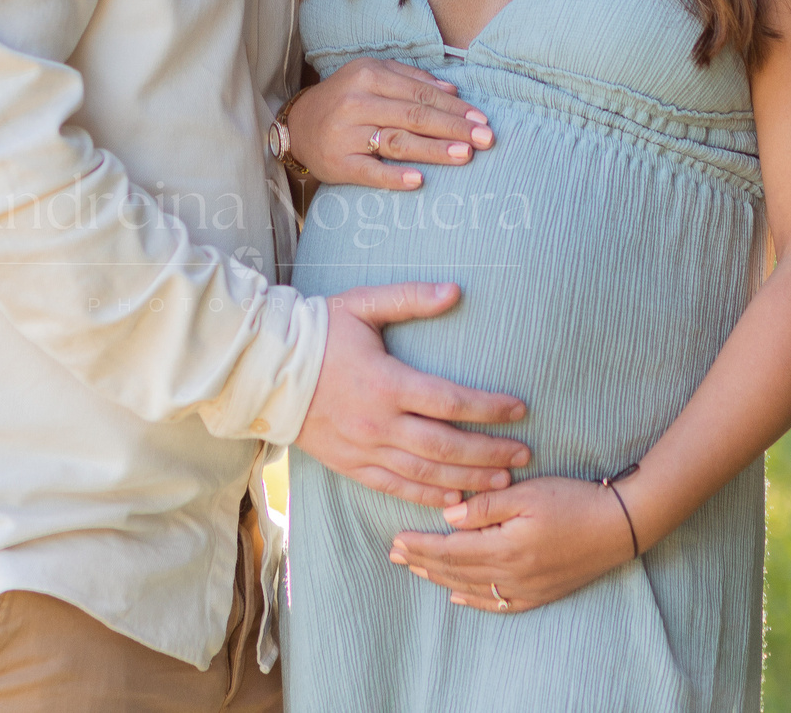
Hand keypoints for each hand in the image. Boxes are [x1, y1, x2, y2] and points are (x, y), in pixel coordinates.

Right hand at [287, 58, 493, 189]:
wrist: (298, 126)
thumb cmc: (344, 99)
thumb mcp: (372, 76)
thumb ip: (411, 78)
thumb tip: (453, 89)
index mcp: (369, 76)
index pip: (420, 93)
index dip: (454, 107)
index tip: (482, 119)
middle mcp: (357, 102)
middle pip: (414, 116)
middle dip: (454, 127)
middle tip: (485, 139)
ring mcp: (346, 134)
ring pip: (397, 141)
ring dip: (433, 149)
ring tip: (464, 155)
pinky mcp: (338, 162)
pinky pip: (369, 171)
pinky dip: (393, 176)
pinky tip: (418, 180)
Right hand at [293, 283, 529, 506]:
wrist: (265, 369)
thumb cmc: (319, 331)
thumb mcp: (363, 305)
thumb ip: (409, 298)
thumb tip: (455, 290)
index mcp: (387, 382)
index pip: (451, 402)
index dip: (490, 408)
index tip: (520, 409)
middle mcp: (379, 423)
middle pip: (447, 447)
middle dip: (491, 453)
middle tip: (525, 455)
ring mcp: (364, 449)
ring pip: (427, 474)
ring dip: (469, 479)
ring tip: (504, 480)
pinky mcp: (351, 466)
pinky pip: (396, 488)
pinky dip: (429, 497)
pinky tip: (456, 499)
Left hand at [388, 476, 639, 613]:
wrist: (621, 525)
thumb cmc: (574, 500)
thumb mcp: (527, 493)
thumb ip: (485, 506)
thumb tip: (448, 517)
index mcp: (505, 547)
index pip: (451, 550)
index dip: (421, 546)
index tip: (396, 540)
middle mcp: (512, 574)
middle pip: (456, 571)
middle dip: (423, 562)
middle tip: (394, 555)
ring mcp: (527, 588)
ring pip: (473, 588)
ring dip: (441, 579)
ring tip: (417, 570)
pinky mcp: (541, 592)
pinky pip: (499, 603)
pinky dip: (475, 600)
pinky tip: (458, 596)